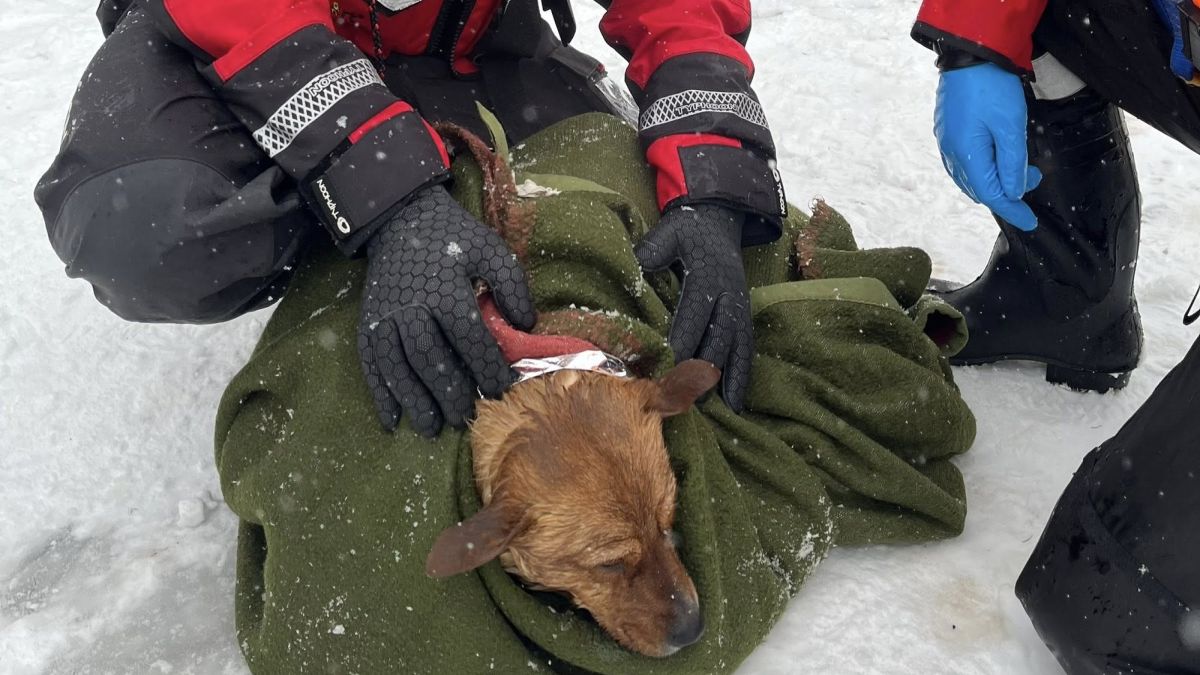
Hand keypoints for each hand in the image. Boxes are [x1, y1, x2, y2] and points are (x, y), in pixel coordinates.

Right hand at [358, 185, 534, 435]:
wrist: (400, 219)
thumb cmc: (452, 237)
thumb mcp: (490, 249)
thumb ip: (511, 284)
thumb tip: (525, 325)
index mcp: (445, 290)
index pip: (469, 339)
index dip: (486, 368)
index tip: (502, 390)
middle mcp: (411, 308)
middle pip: (431, 359)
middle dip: (450, 393)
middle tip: (467, 419)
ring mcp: (385, 317)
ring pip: (398, 367)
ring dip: (414, 401)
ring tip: (431, 428)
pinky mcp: (368, 323)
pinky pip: (372, 364)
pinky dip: (381, 394)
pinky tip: (392, 420)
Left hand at [635, 205, 751, 411]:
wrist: (720, 217)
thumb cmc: (687, 229)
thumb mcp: (668, 233)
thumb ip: (650, 254)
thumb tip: (631, 274)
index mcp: (708, 278)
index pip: (693, 316)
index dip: (681, 342)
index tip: (666, 366)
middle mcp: (728, 296)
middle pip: (716, 337)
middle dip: (700, 367)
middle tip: (682, 395)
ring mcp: (739, 307)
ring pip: (734, 348)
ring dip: (724, 377)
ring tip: (713, 406)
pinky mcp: (744, 315)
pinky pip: (746, 349)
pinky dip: (741, 376)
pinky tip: (735, 402)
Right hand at [935, 62, 1042, 230]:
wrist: (969, 55)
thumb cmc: (991, 89)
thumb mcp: (1011, 127)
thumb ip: (1013, 164)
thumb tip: (1014, 191)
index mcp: (966, 156)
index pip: (991, 194)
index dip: (1012, 209)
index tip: (1030, 221)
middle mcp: (951, 154)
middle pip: (978, 188)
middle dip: (1006, 192)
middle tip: (1033, 178)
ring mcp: (946, 143)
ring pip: (970, 177)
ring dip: (995, 179)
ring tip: (1019, 166)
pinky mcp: (948, 131)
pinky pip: (964, 162)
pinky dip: (983, 168)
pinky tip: (996, 157)